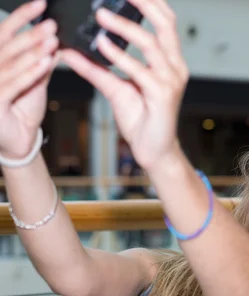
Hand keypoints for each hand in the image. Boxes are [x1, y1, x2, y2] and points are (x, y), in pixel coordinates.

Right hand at [0, 0, 58, 158]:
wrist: (19, 141)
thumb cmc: (22, 109)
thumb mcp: (34, 80)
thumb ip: (40, 60)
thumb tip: (55, 39)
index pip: (4, 33)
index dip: (21, 17)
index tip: (41, 4)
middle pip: (7, 46)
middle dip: (30, 34)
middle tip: (51, 25)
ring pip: (10, 64)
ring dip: (32, 51)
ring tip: (51, 40)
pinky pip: (15, 84)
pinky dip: (31, 72)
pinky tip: (46, 63)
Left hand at [60, 0, 188, 169]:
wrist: (154, 150)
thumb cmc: (142, 120)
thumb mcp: (115, 88)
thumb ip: (93, 68)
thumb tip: (68, 52)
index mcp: (169, 61)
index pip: (166, 22)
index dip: (152, 3)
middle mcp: (175, 67)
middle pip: (166, 25)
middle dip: (144, 5)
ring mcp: (171, 80)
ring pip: (151, 44)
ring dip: (123, 27)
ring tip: (100, 16)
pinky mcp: (163, 95)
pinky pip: (140, 70)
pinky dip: (120, 56)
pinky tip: (102, 46)